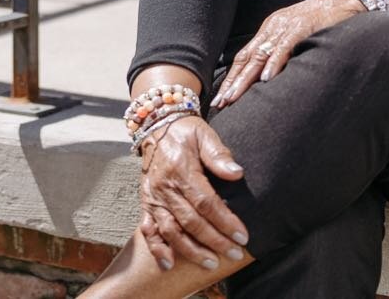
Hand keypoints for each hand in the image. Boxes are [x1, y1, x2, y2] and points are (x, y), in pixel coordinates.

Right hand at [137, 115, 248, 271]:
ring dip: (190, 250)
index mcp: (181, 169)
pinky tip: (169, 263)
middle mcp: (165, 186)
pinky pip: (148, 229)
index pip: (205, 202)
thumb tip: (237, 174)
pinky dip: (157, 248)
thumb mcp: (204, 135)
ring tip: (210, 263)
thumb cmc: (185, 132)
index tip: (242, 236)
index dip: (224, 221)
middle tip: (234, 253)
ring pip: (171, 230)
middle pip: (190, 221)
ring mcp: (154, 197)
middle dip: (214, 240)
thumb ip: (219, 155)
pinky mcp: (146, 203)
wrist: (157, 126)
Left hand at [211, 0, 364, 109]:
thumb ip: (282, 51)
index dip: (232, 78)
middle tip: (221, 102)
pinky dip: (274, 63)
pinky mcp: (302, 28)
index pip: (244, 57)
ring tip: (234, 96)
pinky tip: (266, 79)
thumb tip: (270, 76)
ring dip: (246, 78)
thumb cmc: (321, 21)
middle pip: (247, 58)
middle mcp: (272, 28)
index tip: (221, 98)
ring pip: (260, 55)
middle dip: (233, 82)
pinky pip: (285, 47)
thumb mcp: (295, 35)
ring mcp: (286, 28)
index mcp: (269, 30)